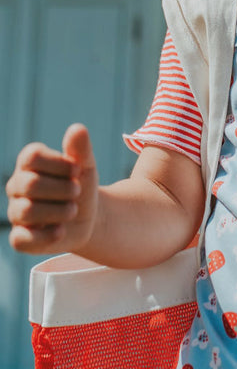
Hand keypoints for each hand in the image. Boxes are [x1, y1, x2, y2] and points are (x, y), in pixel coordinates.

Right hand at [6, 123, 98, 254]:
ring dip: (58, 211)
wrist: (89, 216)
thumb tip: (77, 129)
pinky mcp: (21, 238)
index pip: (31, 156)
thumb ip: (81, 149)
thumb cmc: (82, 184)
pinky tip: (61, 230)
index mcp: (29, 163)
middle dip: (61, 188)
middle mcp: (17, 186)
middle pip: (29, 184)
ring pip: (26, 211)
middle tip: (77, 190)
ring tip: (73, 210)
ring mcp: (16, 212)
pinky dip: (45, 236)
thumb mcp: (86, 165)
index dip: (58, 163)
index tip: (77, 169)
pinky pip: (21, 239)